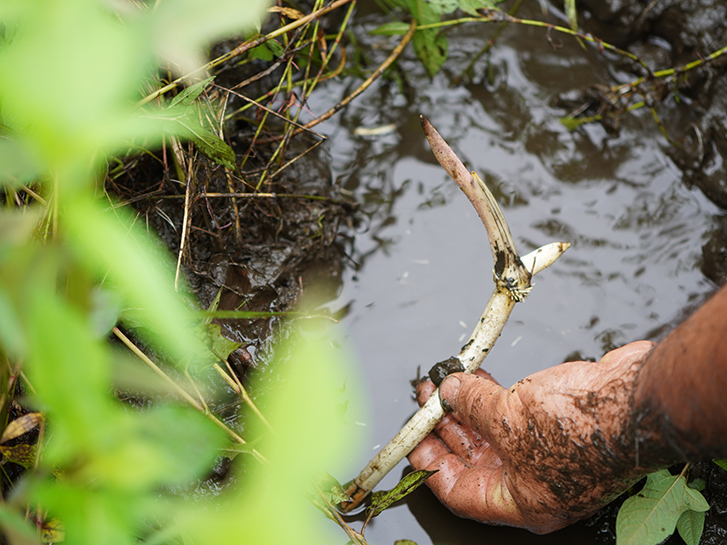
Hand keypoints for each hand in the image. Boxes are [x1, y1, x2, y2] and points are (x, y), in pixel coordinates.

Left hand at [408, 341, 655, 533]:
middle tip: (425, 400)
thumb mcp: (509, 418)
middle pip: (475, 458)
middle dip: (446, 426)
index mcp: (522, 501)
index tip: (413, 440)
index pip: (460, 492)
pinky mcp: (556, 421)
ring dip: (465, 405)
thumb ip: (471, 405)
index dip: (431, 465)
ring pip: (493, 431)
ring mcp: (546, 451)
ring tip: (441, 381)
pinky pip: (512, 411)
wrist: (638, 399)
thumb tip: (448, 391)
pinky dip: (490, 394)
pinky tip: (473, 375)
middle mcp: (534, 482)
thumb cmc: (583, 428)